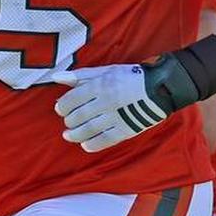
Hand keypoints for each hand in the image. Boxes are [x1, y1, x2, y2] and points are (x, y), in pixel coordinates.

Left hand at [52, 56, 198, 152]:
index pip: (72, 99)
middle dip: (69, 120)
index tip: (60, 109)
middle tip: (68, 121)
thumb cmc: (129, 77)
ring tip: (69, 135)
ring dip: (75, 135)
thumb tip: (56, 77)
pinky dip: (92, 144)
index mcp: (100, 85)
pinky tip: (85, 144)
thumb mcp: (105, 71)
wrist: (159, 88)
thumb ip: (80, 76)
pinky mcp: (125, 129)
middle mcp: (106, 101)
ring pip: (88, 130)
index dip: (62, 106)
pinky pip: (104, 140)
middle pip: (78, 116)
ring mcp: (116, 117)